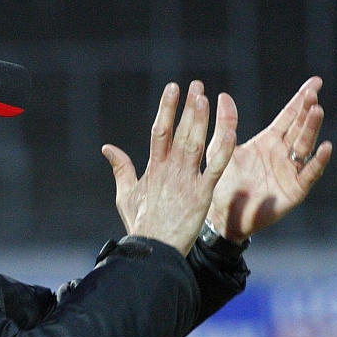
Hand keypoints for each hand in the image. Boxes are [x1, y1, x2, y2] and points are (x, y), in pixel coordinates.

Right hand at [102, 81, 236, 255]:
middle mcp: (169, 170)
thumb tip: (107, 148)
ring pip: (195, 143)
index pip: (159, 130)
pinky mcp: (201, 194)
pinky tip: (229, 131)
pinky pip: (215, 168)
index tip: (173, 88)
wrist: (152, 251)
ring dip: (201, 120)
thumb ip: (120, 169)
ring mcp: (186, 181)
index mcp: (153, 168)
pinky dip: (222, 149)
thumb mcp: (125, 195)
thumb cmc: (140, 225)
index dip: (166, 108)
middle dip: (188, 107)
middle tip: (196, 85)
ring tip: (206, 98)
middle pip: (180, 131)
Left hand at [206, 77, 332, 242]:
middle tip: (313, 94)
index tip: (315, 83)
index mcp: (268, 141)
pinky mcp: (295, 190)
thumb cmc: (221, 182)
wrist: (221, 215)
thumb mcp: (221, 150)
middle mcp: (283, 154)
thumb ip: (226, 124)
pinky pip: (309, 174)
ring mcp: (290, 171)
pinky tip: (325, 147)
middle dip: (307, 111)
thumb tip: (223, 95)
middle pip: (299, 128)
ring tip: (317, 111)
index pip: (288, 117)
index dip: (300, 100)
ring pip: (305, 146)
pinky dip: (317, 162)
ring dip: (312, 129)